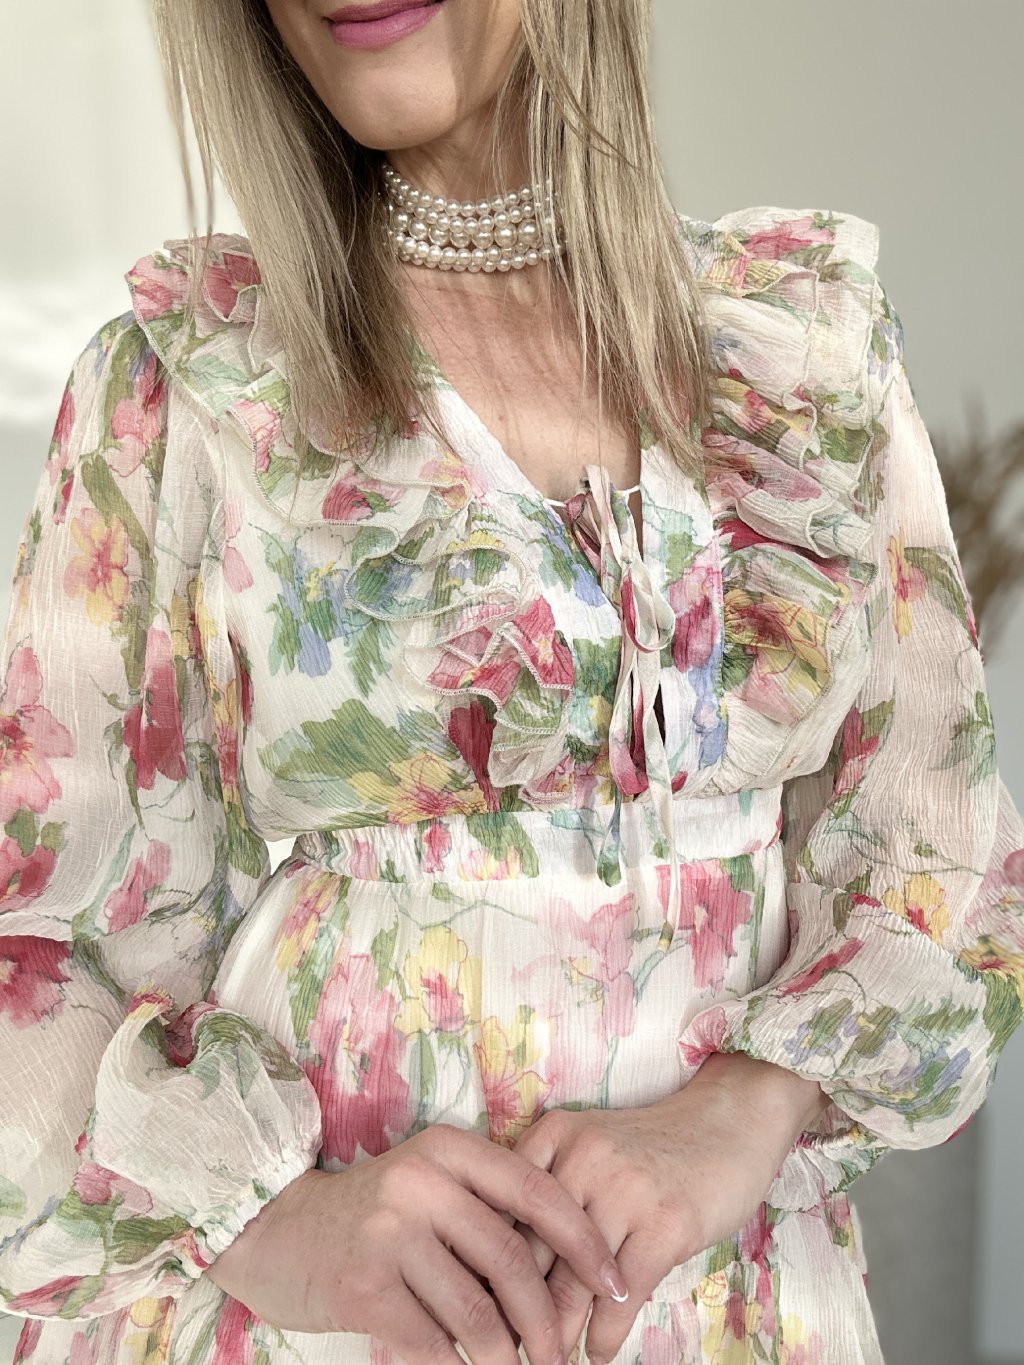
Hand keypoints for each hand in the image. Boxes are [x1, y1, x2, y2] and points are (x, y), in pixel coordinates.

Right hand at [205, 1121, 627, 1363]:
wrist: (276, 1230)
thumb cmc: (372, 1216)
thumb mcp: (429, 1188)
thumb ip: (484, 1212)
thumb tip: (565, 1272)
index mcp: (447, 1151)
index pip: (535, 1192)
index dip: (582, 1240)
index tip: (616, 1282)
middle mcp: (420, 1183)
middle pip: (512, 1261)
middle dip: (550, 1320)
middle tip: (566, 1356)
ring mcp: (389, 1234)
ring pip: (479, 1313)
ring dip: (512, 1358)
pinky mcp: (363, 1288)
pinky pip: (434, 1345)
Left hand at [510, 1055, 826, 1362]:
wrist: (727, 1123)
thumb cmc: (651, 1147)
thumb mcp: (590, 1148)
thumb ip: (552, 1192)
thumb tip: (506, 1269)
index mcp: (553, 1135)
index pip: (504, 1211)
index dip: (488, 1265)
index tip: (481, 1306)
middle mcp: (582, 1156)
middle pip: (534, 1251)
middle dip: (520, 1308)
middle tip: (510, 1343)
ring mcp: (625, 1189)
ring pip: (573, 1280)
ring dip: (560, 1332)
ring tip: (550, 1358)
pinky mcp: (666, 1223)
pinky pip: (622, 1295)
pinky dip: (606, 1334)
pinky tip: (599, 1352)